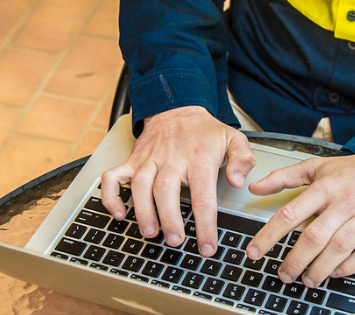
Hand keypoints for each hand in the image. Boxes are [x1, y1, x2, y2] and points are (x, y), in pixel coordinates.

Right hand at [101, 106, 255, 255]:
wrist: (176, 108)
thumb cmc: (204, 131)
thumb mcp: (233, 139)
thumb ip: (242, 160)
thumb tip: (237, 181)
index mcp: (198, 158)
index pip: (203, 195)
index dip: (205, 224)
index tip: (207, 246)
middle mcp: (171, 159)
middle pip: (166, 191)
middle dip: (169, 219)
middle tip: (175, 241)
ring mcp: (149, 160)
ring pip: (140, 185)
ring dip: (143, 211)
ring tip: (150, 232)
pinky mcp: (132, 161)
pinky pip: (114, 177)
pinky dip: (111, 195)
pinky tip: (119, 212)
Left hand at [245, 149, 354, 287]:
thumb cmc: (354, 171)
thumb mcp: (316, 167)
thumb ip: (283, 177)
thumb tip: (254, 187)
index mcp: (325, 187)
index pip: (290, 214)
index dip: (268, 236)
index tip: (254, 252)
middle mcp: (345, 202)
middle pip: (314, 237)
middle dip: (294, 261)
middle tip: (283, 274)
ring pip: (339, 248)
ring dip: (319, 269)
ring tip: (307, 280)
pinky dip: (349, 267)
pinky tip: (335, 273)